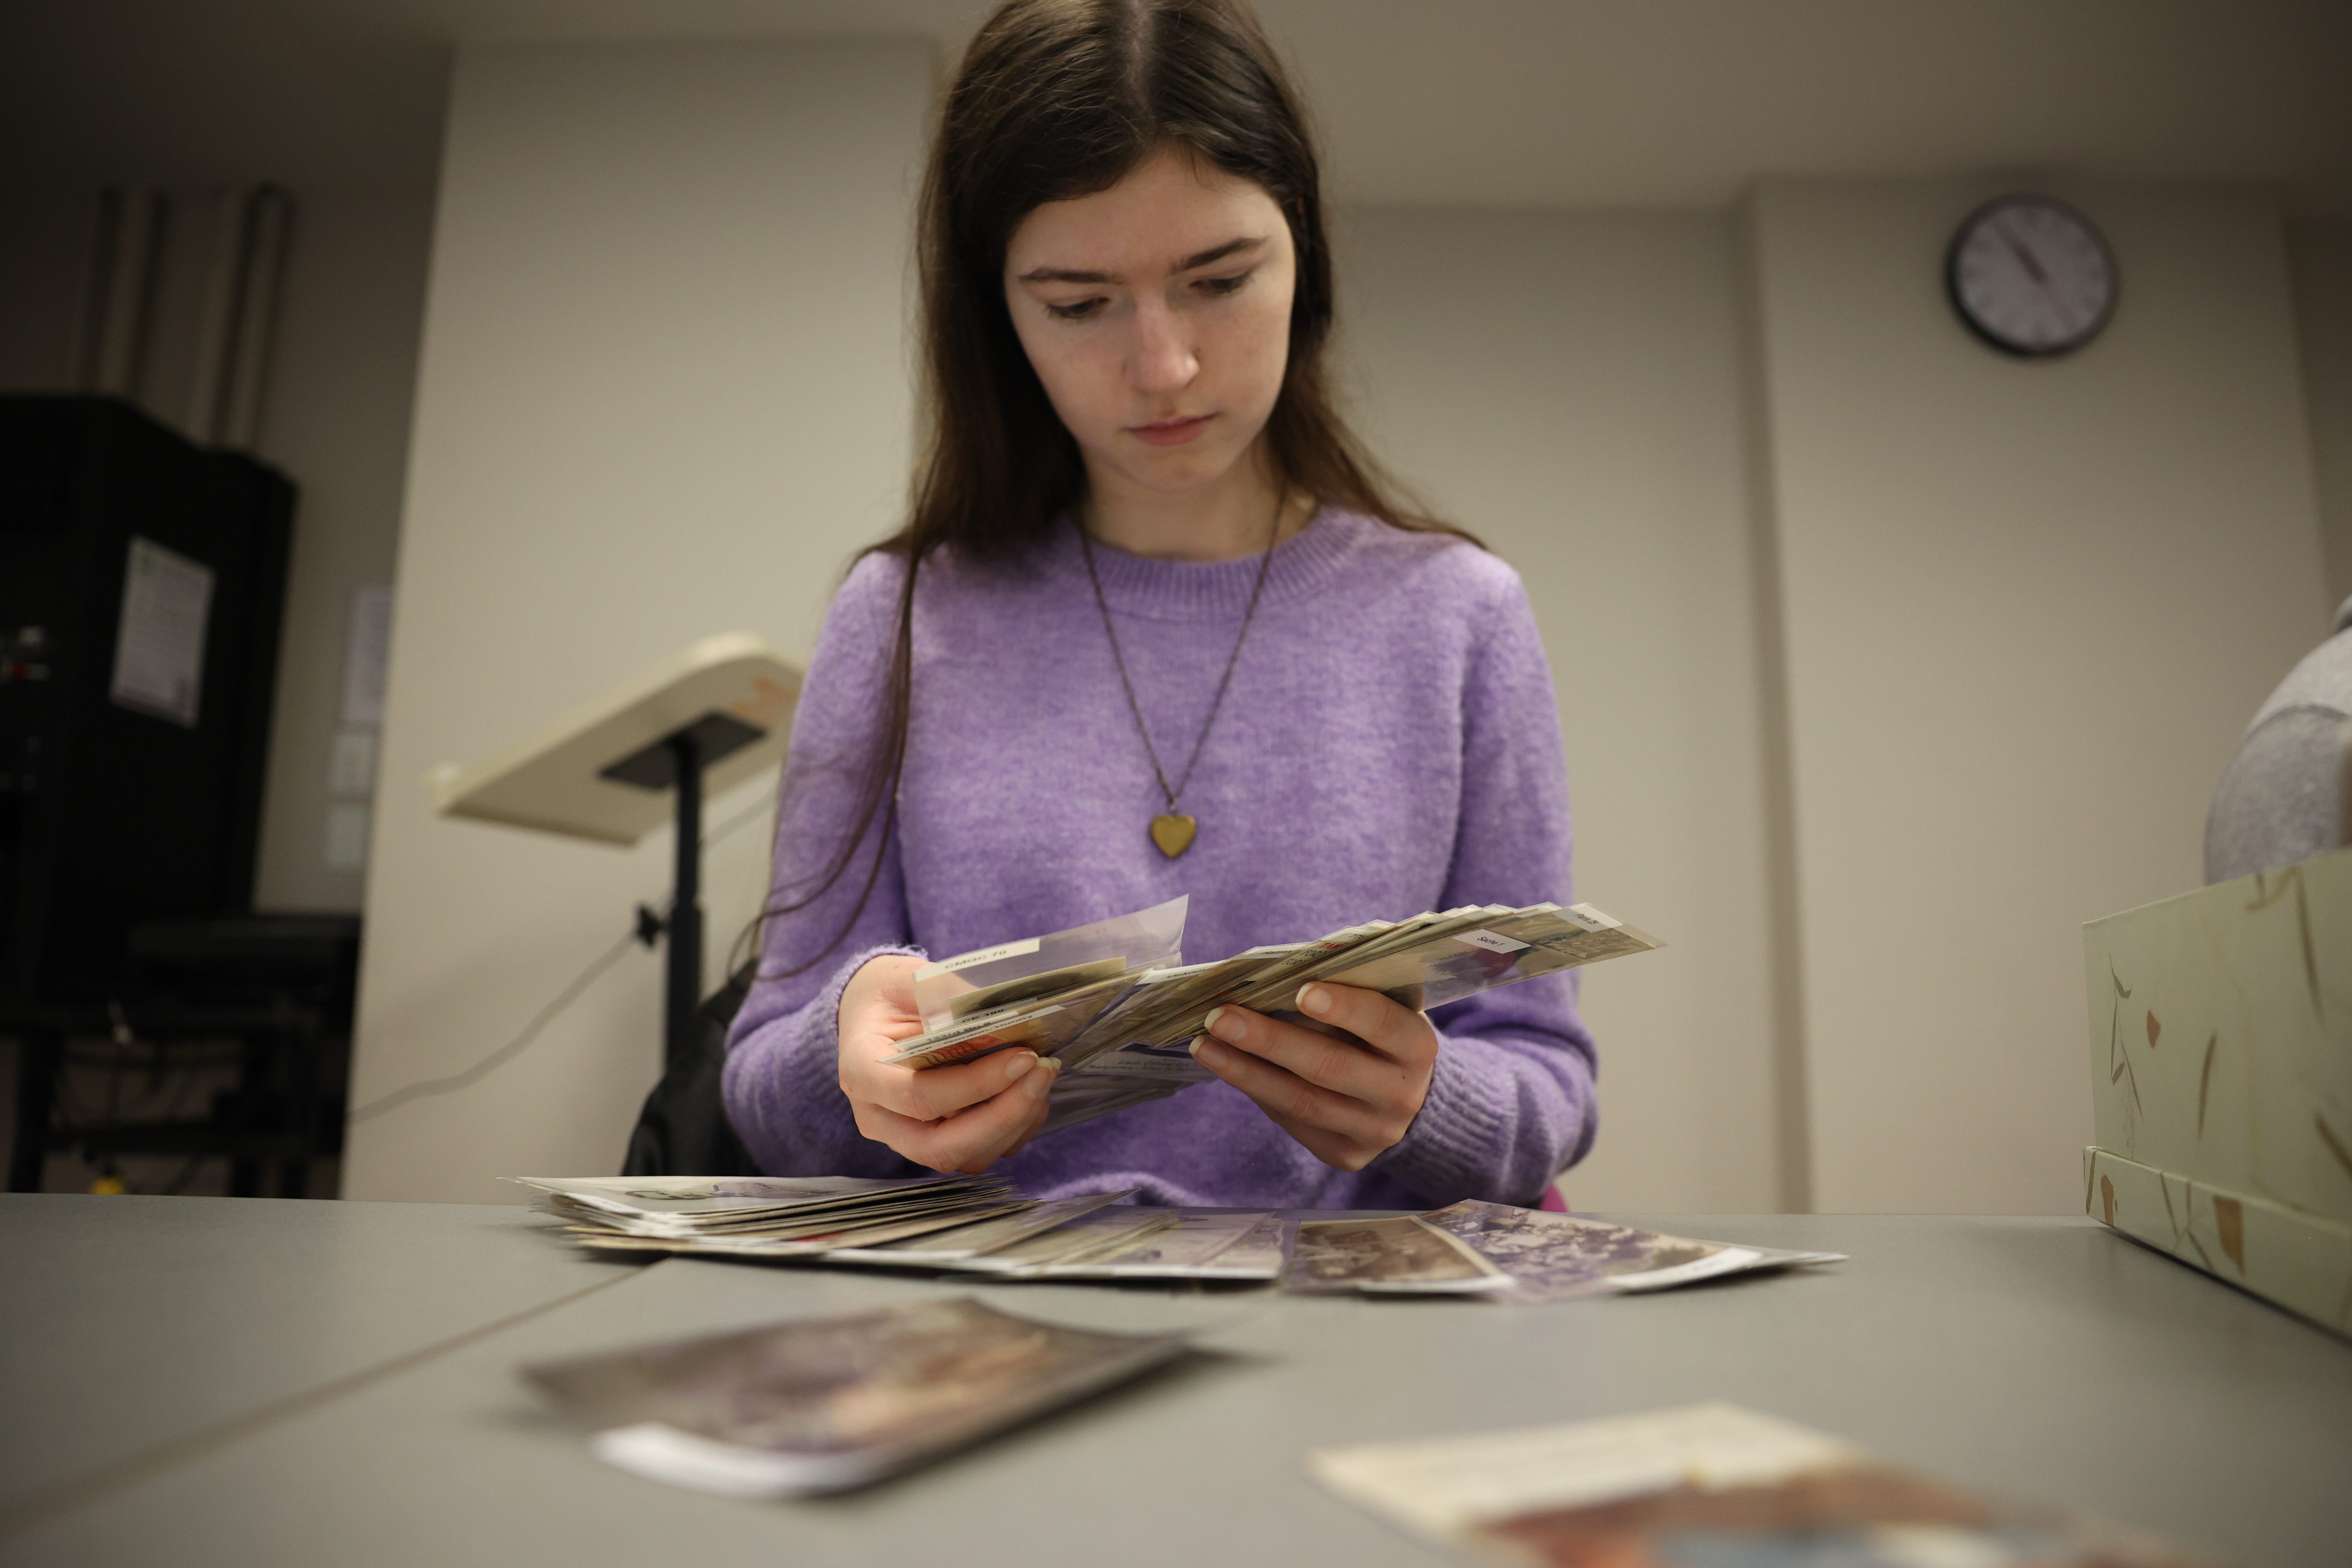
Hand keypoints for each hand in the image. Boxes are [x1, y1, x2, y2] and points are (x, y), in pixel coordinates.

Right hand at [836, 955, 1057, 1173]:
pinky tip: (1032, 1092)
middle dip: (1002, 1117)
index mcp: (861, 1072)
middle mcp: (877, 1116)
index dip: (975, 1085)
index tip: (1022, 1056)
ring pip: (964, 1156)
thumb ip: (951, 998)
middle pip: (941, 1147)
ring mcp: (904, 1136)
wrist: (875, 1010)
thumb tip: (1006, 1015)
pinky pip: (978, 1152)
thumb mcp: (912, 979)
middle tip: (1041, 1073)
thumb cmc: (893, 993)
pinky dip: (1014, 1128)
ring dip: (1014, 1124)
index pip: (917, 1097)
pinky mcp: (934, 1141)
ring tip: (1042, 1077)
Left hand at [1186, 982, 1436, 1171]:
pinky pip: (1292, 1120)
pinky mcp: (1345, 1155)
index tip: (1302, 989)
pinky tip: (1227, 1067)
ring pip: (1301, 1101)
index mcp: (1417, 1047)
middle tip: (1220, 1016)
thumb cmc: (1381, 1032)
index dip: (1345, 1007)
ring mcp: (1373, 1131)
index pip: (1383, 1024)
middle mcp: (1401, 1095)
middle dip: (1269, 1040)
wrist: (1407, 1096)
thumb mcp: (1383, 1004)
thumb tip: (1280, 971)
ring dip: (1245, 1071)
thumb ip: (1349, 987)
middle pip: (1330, 1067)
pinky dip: (1256, 1090)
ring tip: (1205, 1045)